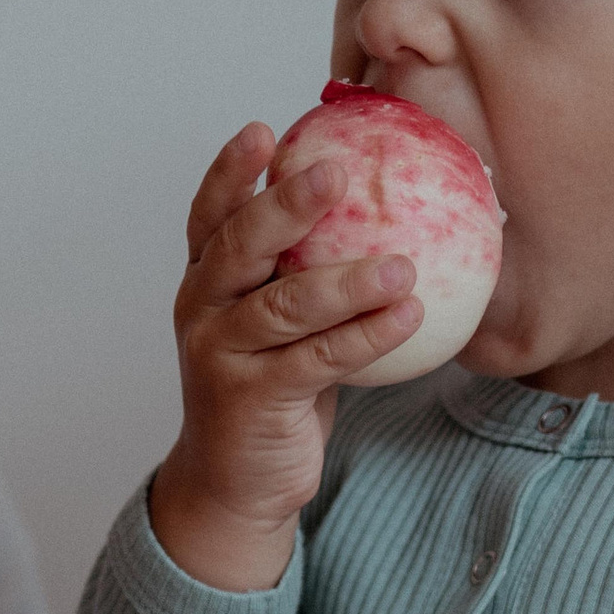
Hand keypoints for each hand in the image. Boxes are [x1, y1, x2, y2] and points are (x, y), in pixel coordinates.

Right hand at [147, 123, 424, 592]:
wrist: (235, 483)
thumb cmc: (273, 386)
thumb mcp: (283, 323)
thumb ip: (311, 269)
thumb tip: (397, 205)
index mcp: (207, 279)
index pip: (211, 214)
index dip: (232, 172)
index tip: (267, 130)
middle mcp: (203, 309)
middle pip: (240, 245)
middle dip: (285, 205)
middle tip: (337, 175)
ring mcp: (220, 355)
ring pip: (284, 306)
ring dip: (346, 281)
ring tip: (403, 266)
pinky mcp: (250, 401)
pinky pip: (317, 361)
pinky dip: (365, 337)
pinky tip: (411, 315)